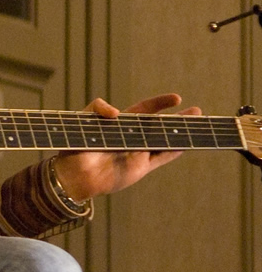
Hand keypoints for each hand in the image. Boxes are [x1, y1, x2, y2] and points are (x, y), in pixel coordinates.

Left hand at [52, 93, 197, 200]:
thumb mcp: (83, 119)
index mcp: (121, 124)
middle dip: (179, 118)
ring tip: (199, 125)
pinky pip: (161, 158)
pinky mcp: (140, 168)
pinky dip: (173, 151)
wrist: (72, 172)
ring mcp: (138, 152)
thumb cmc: (75, 145)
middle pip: (160, 125)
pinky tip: (187, 144)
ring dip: (181, 133)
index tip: (176, 98)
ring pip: (165, 141)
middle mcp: (132, 137)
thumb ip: (98, 108)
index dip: (159, 103)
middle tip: (197, 111)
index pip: (144, 110)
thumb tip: (117, 112)